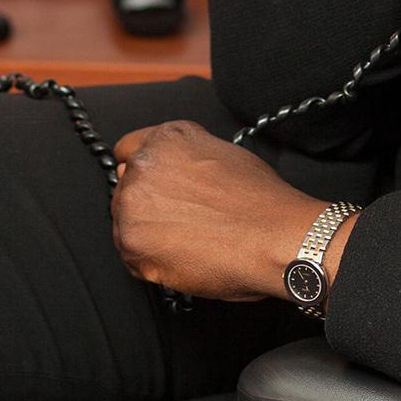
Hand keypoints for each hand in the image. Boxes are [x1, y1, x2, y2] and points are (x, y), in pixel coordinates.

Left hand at [110, 121, 328, 301]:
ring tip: (190, 240)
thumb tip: (169, 173)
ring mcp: (133, 204)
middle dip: (148, 205)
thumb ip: (184, 157)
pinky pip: (131, 256)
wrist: (274, 238)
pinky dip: (152, 262)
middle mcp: (144, 166)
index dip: (146, 173)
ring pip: (126, 223)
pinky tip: (185, 256)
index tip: (155, 188)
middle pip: (126, 189)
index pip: (129, 150)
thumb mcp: (222, 154)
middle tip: (183, 221)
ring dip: (149, 234)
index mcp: (166, 139)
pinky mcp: (132, 243)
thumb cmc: (260, 201)